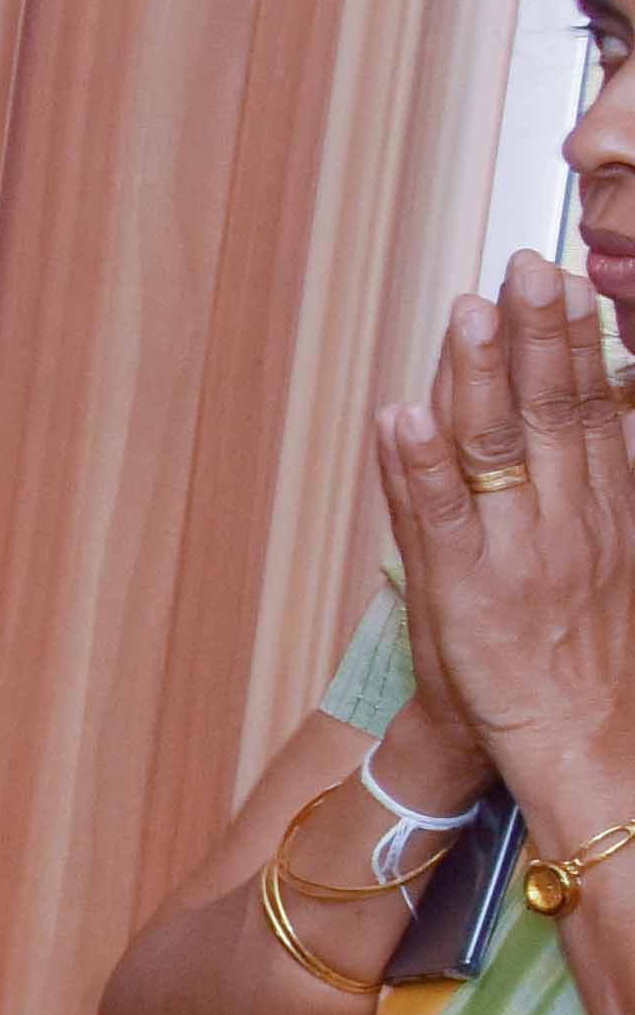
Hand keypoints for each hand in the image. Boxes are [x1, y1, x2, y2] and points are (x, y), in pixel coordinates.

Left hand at [389, 251, 634, 827]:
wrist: (584, 749)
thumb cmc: (585, 654)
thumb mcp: (615, 559)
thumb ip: (603, 487)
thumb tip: (603, 412)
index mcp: (606, 513)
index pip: (592, 409)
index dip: (575, 343)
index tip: (562, 282)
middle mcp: (568, 523)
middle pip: (551, 412)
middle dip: (535, 334)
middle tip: (524, 265)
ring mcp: (515, 554)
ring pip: (494, 449)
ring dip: (478, 376)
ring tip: (468, 309)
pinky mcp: (463, 592)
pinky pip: (435, 519)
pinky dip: (414, 466)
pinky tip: (400, 416)